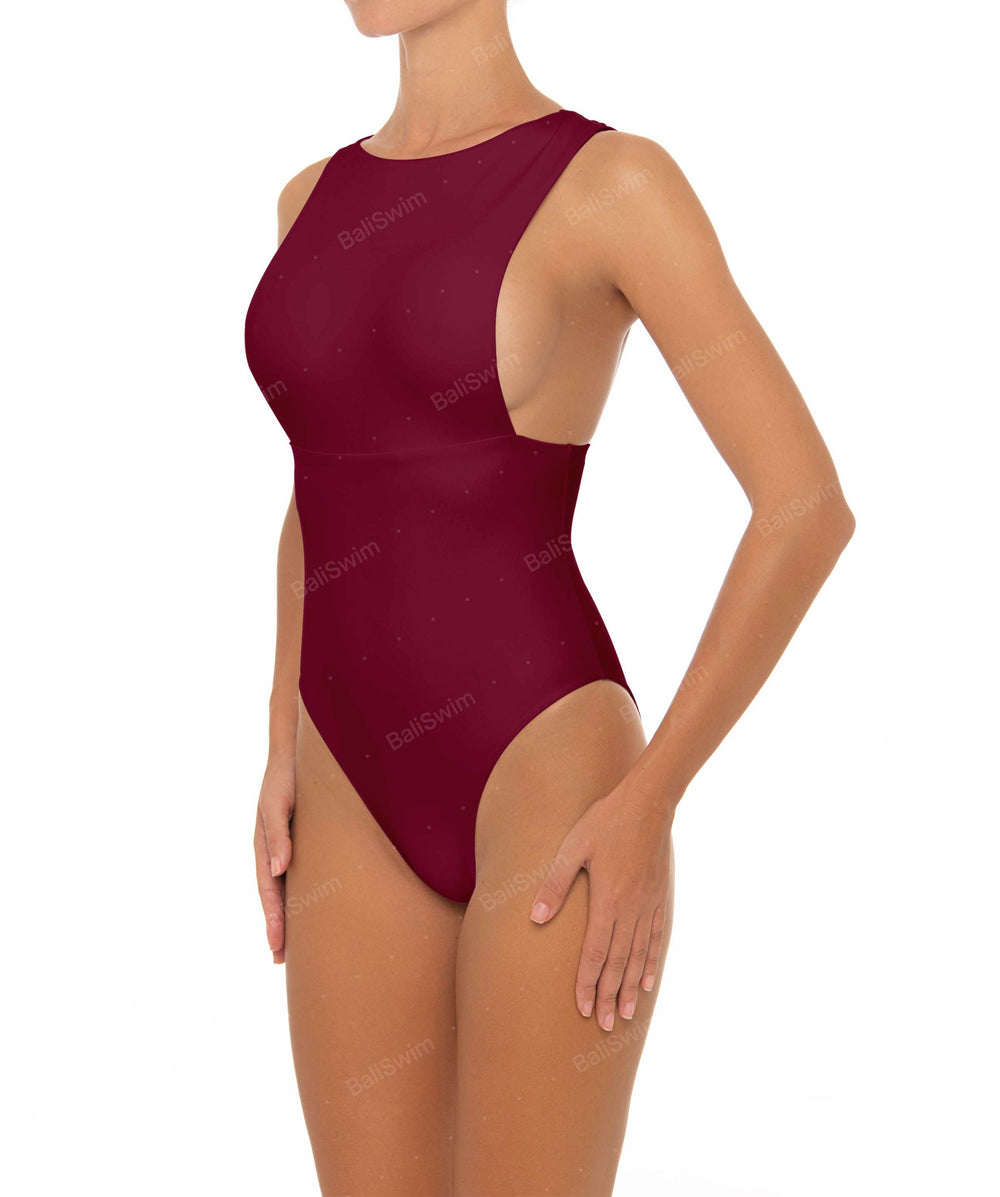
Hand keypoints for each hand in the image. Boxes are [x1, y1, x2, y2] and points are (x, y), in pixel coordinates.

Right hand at [253, 752, 294, 963]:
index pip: (269, 891)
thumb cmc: (285, 777)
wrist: (297, 751)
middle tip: (282, 961)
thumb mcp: (277, 804)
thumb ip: (278, 834)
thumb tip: (278, 868)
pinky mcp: (305, 839)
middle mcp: (276, 851)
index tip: (276, 947)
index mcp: (265, 846)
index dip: (273, 919)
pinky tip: (316, 907)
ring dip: (292, 915)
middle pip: (276, 897)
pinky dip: (305, 893)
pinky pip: (304, 872)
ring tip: (296, 945)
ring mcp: (289, 846)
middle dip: (279, 927)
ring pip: (289, 888)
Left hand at [529, 781, 674, 1030]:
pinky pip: (656, 939)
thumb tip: (536, 917)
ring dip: (630, 988)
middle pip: (617, 963)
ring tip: (624, 1015)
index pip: (594, 953)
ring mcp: (647, 906)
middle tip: (602, 1025)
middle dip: (608, 996)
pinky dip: (651, 964)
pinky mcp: (659, 898)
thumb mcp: (572, 847)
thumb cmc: (605, 821)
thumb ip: (555, 884)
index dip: (587, 983)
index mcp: (607, 901)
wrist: (649, 802)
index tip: (581, 1008)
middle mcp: (630, 910)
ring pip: (638, 957)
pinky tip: (648, 981)